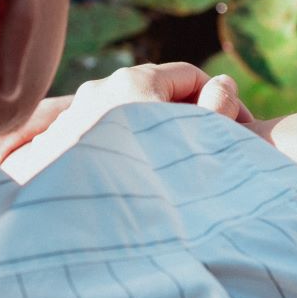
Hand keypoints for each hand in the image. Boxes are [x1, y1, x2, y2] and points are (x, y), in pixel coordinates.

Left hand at [0, 63, 257, 181]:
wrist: (77, 222)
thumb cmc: (148, 178)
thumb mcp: (196, 139)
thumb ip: (217, 109)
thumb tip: (224, 87)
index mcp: (134, 82)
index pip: (189, 75)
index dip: (221, 98)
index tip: (237, 130)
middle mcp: (100, 89)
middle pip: (158, 93)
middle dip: (187, 118)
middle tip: (207, 153)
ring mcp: (76, 114)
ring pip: (131, 115)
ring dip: (157, 134)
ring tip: (173, 170)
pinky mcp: (60, 141)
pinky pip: (106, 134)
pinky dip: (128, 147)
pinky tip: (140, 179)